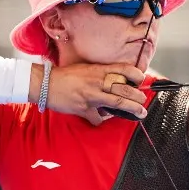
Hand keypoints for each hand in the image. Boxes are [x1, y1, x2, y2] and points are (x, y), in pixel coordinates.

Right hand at [33, 63, 147, 124]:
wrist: (45, 83)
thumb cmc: (66, 76)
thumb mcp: (86, 69)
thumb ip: (101, 74)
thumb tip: (116, 83)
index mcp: (98, 70)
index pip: (123, 69)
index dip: (135, 74)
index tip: (142, 79)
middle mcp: (97, 81)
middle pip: (125, 88)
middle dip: (138, 96)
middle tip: (144, 100)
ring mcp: (91, 95)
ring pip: (118, 102)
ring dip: (132, 108)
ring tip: (141, 112)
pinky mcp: (83, 108)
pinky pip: (98, 118)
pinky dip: (102, 120)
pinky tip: (102, 119)